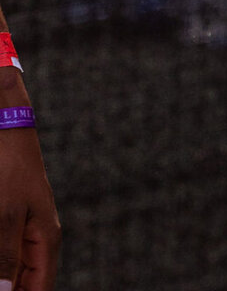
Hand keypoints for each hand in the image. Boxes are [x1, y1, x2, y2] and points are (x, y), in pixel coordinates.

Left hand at [0, 129, 59, 290]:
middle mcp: (37, 240)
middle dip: (8, 285)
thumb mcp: (6, 215)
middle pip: (23, 281)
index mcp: (46, 240)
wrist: (3, 127)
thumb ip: (5, 258)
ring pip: (9, 269)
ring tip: (0, 257)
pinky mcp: (7, 223)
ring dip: (1, 272)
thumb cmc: (8, 167)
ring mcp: (21, 232)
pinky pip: (4, 253)